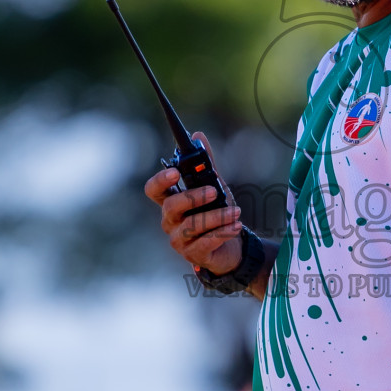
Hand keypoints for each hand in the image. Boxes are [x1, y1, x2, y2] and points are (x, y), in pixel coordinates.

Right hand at [143, 131, 242, 274]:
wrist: (233, 246)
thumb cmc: (217, 214)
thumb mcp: (215, 187)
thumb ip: (206, 165)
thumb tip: (198, 136)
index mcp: (171, 201)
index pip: (154, 190)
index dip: (160, 181)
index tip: (175, 173)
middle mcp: (170, 221)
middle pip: (171, 206)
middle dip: (193, 197)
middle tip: (215, 191)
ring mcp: (179, 239)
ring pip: (192, 226)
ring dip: (217, 216)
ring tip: (236, 212)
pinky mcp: (193, 254)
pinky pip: (205, 243)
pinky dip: (223, 232)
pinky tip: (235, 225)